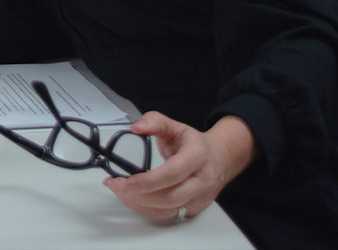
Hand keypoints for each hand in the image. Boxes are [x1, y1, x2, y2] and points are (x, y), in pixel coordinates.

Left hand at [102, 112, 257, 221]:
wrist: (220, 158)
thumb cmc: (195, 144)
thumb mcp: (175, 126)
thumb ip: (154, 122)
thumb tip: (136, 127)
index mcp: (197, 157)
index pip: (172, 174)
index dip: (147, 181)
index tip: (126, 181)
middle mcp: (201, 181)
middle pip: (170, 197)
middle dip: (139, 195)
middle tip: (117, 186)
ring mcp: (199, 198)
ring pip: (167, 210)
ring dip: (139, 204)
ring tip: (120, 191)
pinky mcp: (193, 209)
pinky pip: (167, 215)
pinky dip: (146, 210)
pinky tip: (132, 199)